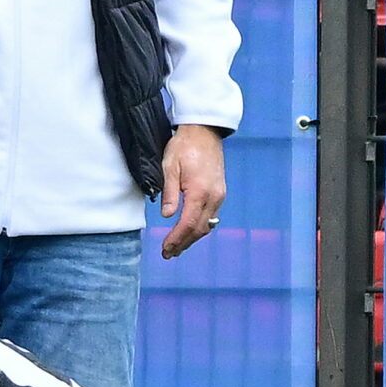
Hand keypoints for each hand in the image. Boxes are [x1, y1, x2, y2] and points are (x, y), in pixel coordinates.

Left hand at [159, 124, 227, 258]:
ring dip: (192, 238)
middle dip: (183, 244)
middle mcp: (213, 197)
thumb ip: (169, 192)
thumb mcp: (169, 166)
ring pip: (207, 225)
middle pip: (199, 229)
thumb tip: (166, 215)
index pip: (187, 224)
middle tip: (168, 254)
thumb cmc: (184, 147)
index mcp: (199, 192)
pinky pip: (211, 217)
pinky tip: (190, 231)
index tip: (166, 248)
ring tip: (177, 248)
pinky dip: (200, 227)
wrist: (204, 132)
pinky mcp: (220, 192)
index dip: (176, 239)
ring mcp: (219, 195)